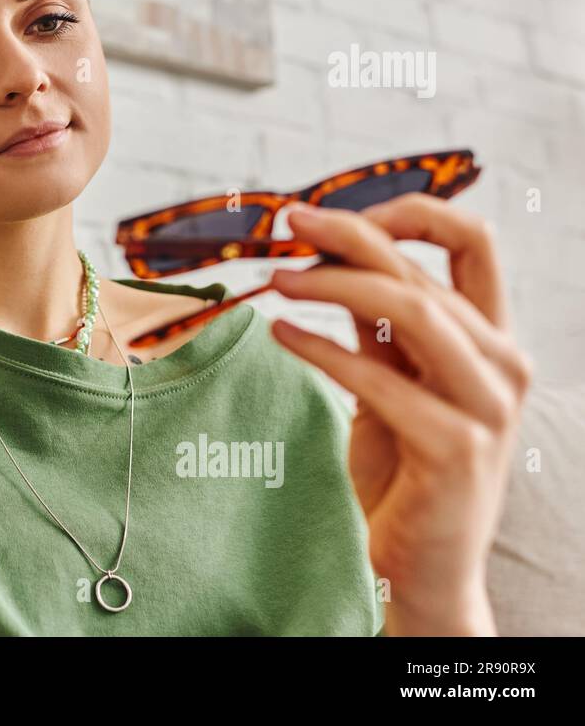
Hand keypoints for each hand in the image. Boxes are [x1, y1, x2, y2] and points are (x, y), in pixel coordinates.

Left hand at [266, 194, 533, 635]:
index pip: (472, 242)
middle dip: (346, 237)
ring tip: (276, 277)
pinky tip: (280, 333)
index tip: (339, 210)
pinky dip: (321, 349)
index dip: (409, 212)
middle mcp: (501, 365)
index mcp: (491, 340)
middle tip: (285, 224)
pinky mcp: (454, 448)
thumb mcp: (390, 385)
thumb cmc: (402, 472)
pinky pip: (379, 378)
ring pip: (410, 310)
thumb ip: (376, 329)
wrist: (419, 567)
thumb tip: (329, 257)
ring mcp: (486, 407)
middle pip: (422, 271)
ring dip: (333, 284)